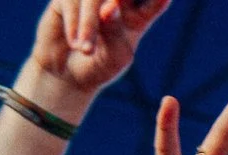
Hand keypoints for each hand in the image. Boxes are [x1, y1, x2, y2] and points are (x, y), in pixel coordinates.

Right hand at [30, 0, 170, 102]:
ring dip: (89, 23)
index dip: (159, 0)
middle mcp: (116, 1)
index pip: (154, 2)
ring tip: (85, 50)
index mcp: (138, 15)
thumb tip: (109, 9)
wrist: (68, 74)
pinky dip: (74, 25)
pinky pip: (71, 3)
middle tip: (113, 10)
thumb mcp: (114, 55)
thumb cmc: (100, 66)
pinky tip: (76, 45)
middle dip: (117, 1)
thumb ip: (115, 32)